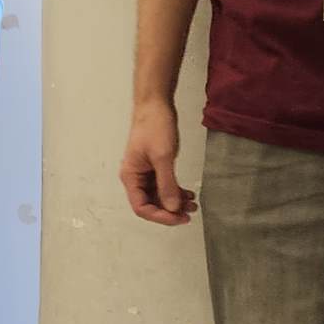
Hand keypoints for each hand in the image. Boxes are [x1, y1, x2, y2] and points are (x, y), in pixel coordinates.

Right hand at [120, 99, 197, 225]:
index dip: (160, 216)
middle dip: (169, 211)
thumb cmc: (154, 127)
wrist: (155, 106)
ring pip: (159, 196)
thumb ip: (167, 184)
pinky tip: (188, 194)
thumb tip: (172, 208)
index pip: (141, 207)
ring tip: (193, 205)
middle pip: (150, 204)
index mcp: (130, 176)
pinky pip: (164, 186)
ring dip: (174, 202)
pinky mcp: (155, 167)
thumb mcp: (162, 157)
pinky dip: (175, 192)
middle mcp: (135, 177)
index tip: (178, 217)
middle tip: (189, 214)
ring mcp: (145, 173)